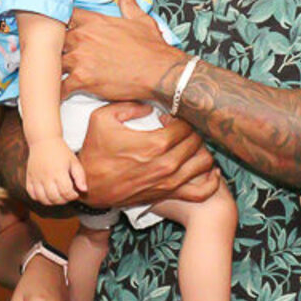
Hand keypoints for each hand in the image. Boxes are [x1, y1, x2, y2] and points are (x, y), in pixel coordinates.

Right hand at [26, 137, 86, 204]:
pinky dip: (39, 198)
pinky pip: (32, 194)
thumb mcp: (74, 161)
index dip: (73, 196)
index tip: (75, 193)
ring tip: (58, 196)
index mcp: (59, 172)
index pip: (66, 192)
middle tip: (67, 195)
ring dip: (52, 201)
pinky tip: (46, 193)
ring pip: (43, 199)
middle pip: (55, 198)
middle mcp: (46, 177)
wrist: (43, 141)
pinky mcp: (29, 178)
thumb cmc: (61, 152)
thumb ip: (80, 176)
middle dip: (64, 200)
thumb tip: (84, 190)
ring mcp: (36, 178)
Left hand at [62, 0, 185, 102]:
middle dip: (53, 48)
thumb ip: (129, 4)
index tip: (59, 31)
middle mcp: (83, 37)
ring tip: (50, 76)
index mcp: (94, 22)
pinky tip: (57, 95)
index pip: (65, 16)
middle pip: (53, 39)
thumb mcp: (141, 20)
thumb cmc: (152, 49)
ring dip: (53, 69)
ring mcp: (80, 58)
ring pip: (52, 62)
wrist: (160, 72)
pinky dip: (57, 92)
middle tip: (52, 56)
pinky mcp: (82, 79)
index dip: (60, 23)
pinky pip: (60, 86)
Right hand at [79, 102, 218, 208]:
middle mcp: (167, 164)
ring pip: (204, 163)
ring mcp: (170, 182)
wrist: (89, 187)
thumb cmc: (94, 152)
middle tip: (180, 128)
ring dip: (202, 150)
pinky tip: (208, 170)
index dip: (180, 117)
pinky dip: (211, 181)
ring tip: (191, 145)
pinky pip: (202, 192)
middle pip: (196, 142)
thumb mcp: (101, 118)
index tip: (169, 117)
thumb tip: (150, 105)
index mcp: (154, 144)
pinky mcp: (169, 195)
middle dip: (192, 131)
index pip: (185, 126)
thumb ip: (128, 105)